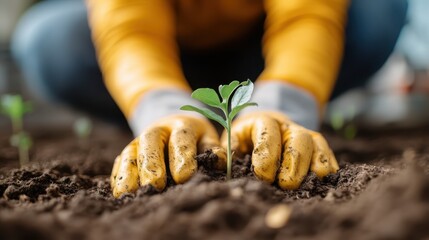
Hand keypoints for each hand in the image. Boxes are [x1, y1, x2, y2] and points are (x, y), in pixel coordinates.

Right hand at [110, 114, 225, 197]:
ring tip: (129, 194)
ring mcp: (138, 141)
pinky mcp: (126, 153)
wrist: (172, 123)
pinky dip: (118, 177)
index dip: (182, 157)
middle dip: (151, 164)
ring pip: (130, 154)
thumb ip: (213, 150)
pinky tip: (120, 193)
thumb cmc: (195, 138)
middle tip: (154, 185)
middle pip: (150, 144)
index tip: (184, 177)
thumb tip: (220, 164)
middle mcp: (157, 131)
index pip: (181, 139)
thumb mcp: (208, 138)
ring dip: (128, 174)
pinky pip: (120, 164)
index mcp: (182, 125)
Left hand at [222, 111, 337, 188]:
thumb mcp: (232, 140)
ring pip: (317, 145)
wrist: (264, 126)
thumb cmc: (244, 139)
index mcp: (262, 121)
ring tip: (310, 186)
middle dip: (294, 163)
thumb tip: (219, 162)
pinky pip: (327, 154)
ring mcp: (305, 134)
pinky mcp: (317, 146)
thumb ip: (227, 151)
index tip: (263, 175)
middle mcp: (287, 126)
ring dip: (315, 166)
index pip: (268, 132)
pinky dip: (328, 168)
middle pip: (298, 139)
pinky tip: (324, 183)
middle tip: (286, 185)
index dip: (267, 154)